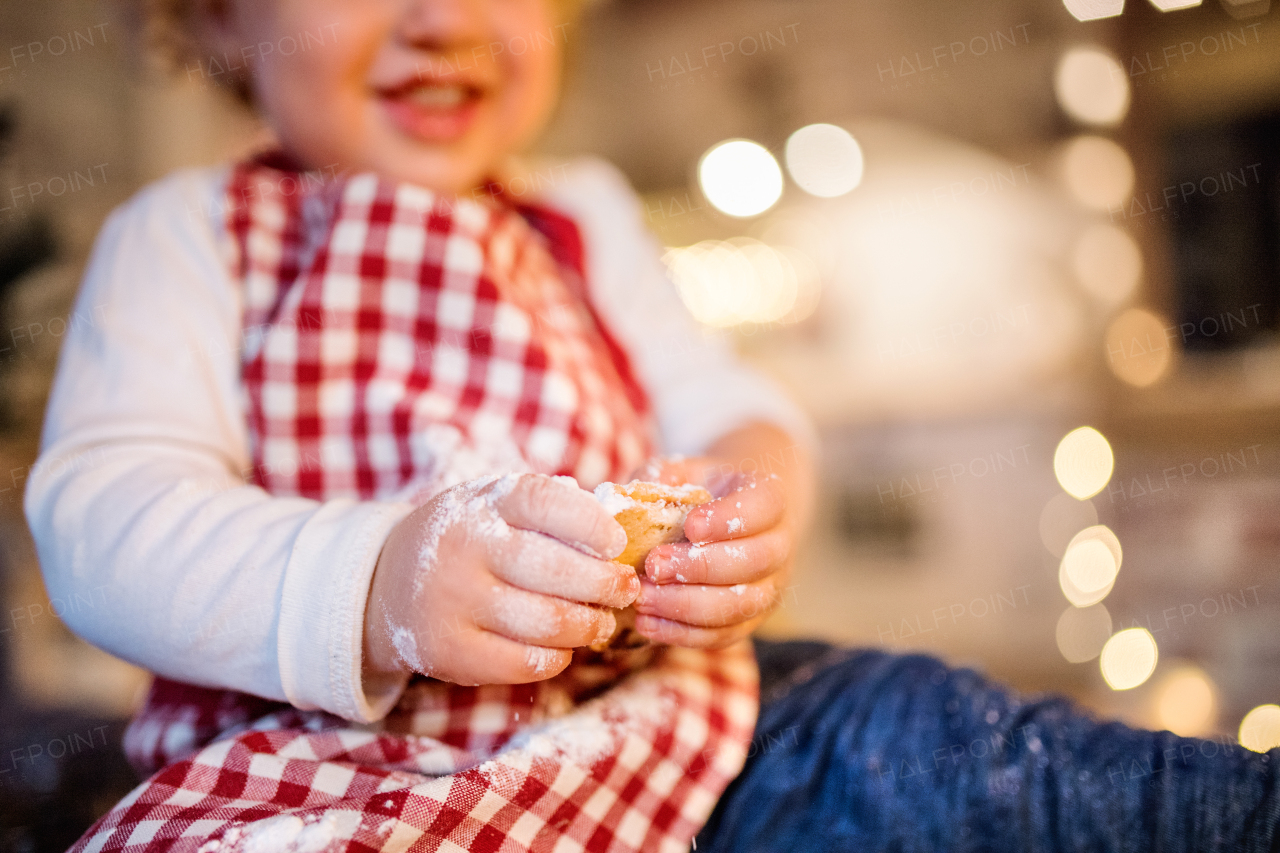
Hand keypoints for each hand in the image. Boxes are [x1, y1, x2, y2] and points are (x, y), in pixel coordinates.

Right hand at [362, 474, 638, 685]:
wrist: (387, 583)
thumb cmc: (469, 539)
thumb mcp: (495, 506)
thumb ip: (550, 509)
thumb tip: (620, 520)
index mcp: (482, 503)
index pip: (546, 502)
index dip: (591, 524)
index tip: (616, 544)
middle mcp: (463, 549)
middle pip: (555, 571)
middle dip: (605, 584)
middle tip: (625, 590)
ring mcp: (453, 603)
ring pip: (547, 623)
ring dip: (590, 626)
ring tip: (602, 622)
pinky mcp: (450, 651)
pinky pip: (526, 662)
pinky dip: (559, 656)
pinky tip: (566, 646)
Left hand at [631, 458, 793, 648]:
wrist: (734, 519)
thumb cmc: (703, 491)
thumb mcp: (685, 471)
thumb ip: (660, 477)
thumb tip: (625, 495)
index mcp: (770, 498)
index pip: (763, 508)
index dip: (727, 520)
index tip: (689, 526)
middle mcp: (780, 545)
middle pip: (753, 562)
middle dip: (700, 568)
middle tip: (654, 565)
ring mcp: (770, 587)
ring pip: (741, 605)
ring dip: (688, 606)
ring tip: (643, 599)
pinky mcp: (750, 619)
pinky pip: (724, 635)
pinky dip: (684, 634)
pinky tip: (647, 622)